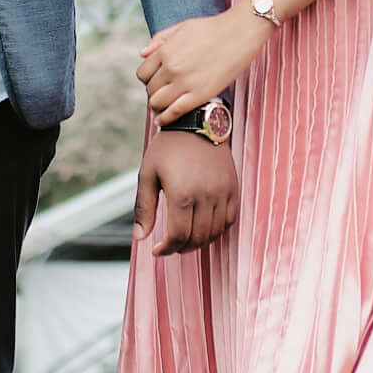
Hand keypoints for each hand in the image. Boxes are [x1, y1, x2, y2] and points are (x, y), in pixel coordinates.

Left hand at [137, 124, 237, 255]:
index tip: (158, 250)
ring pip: (214, 232)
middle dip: (181, 248)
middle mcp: (205, 196)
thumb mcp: (148, 174)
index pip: (178, 236)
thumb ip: (144, 208)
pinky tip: (204, 227)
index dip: (166, 249)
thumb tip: (139, 237)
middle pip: (197, 238)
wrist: (196, 122)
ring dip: (199, 242)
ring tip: (185, 239)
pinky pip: (229, 220)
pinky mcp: (233, 188)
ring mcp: (222, 192)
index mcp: (182, 194)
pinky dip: (217, 230)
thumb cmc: (167, 147)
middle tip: (170, 246)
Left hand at [140, 8, 267, 121]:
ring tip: (163, 107)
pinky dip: (165, 119)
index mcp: (165, 51)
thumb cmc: (213, 28)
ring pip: (157, 103)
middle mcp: (171, 68)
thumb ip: (160, 39)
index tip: (155, 82)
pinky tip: (163, 120)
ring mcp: (184, 82)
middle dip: (154, 93)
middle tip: (162, 94)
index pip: (143, 73)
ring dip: (157, 107)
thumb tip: (142, 54)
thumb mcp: (182, 27)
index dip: (147, 80)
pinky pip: (174, 112)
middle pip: (150, 89)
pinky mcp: (199, 95)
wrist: (239, 33)